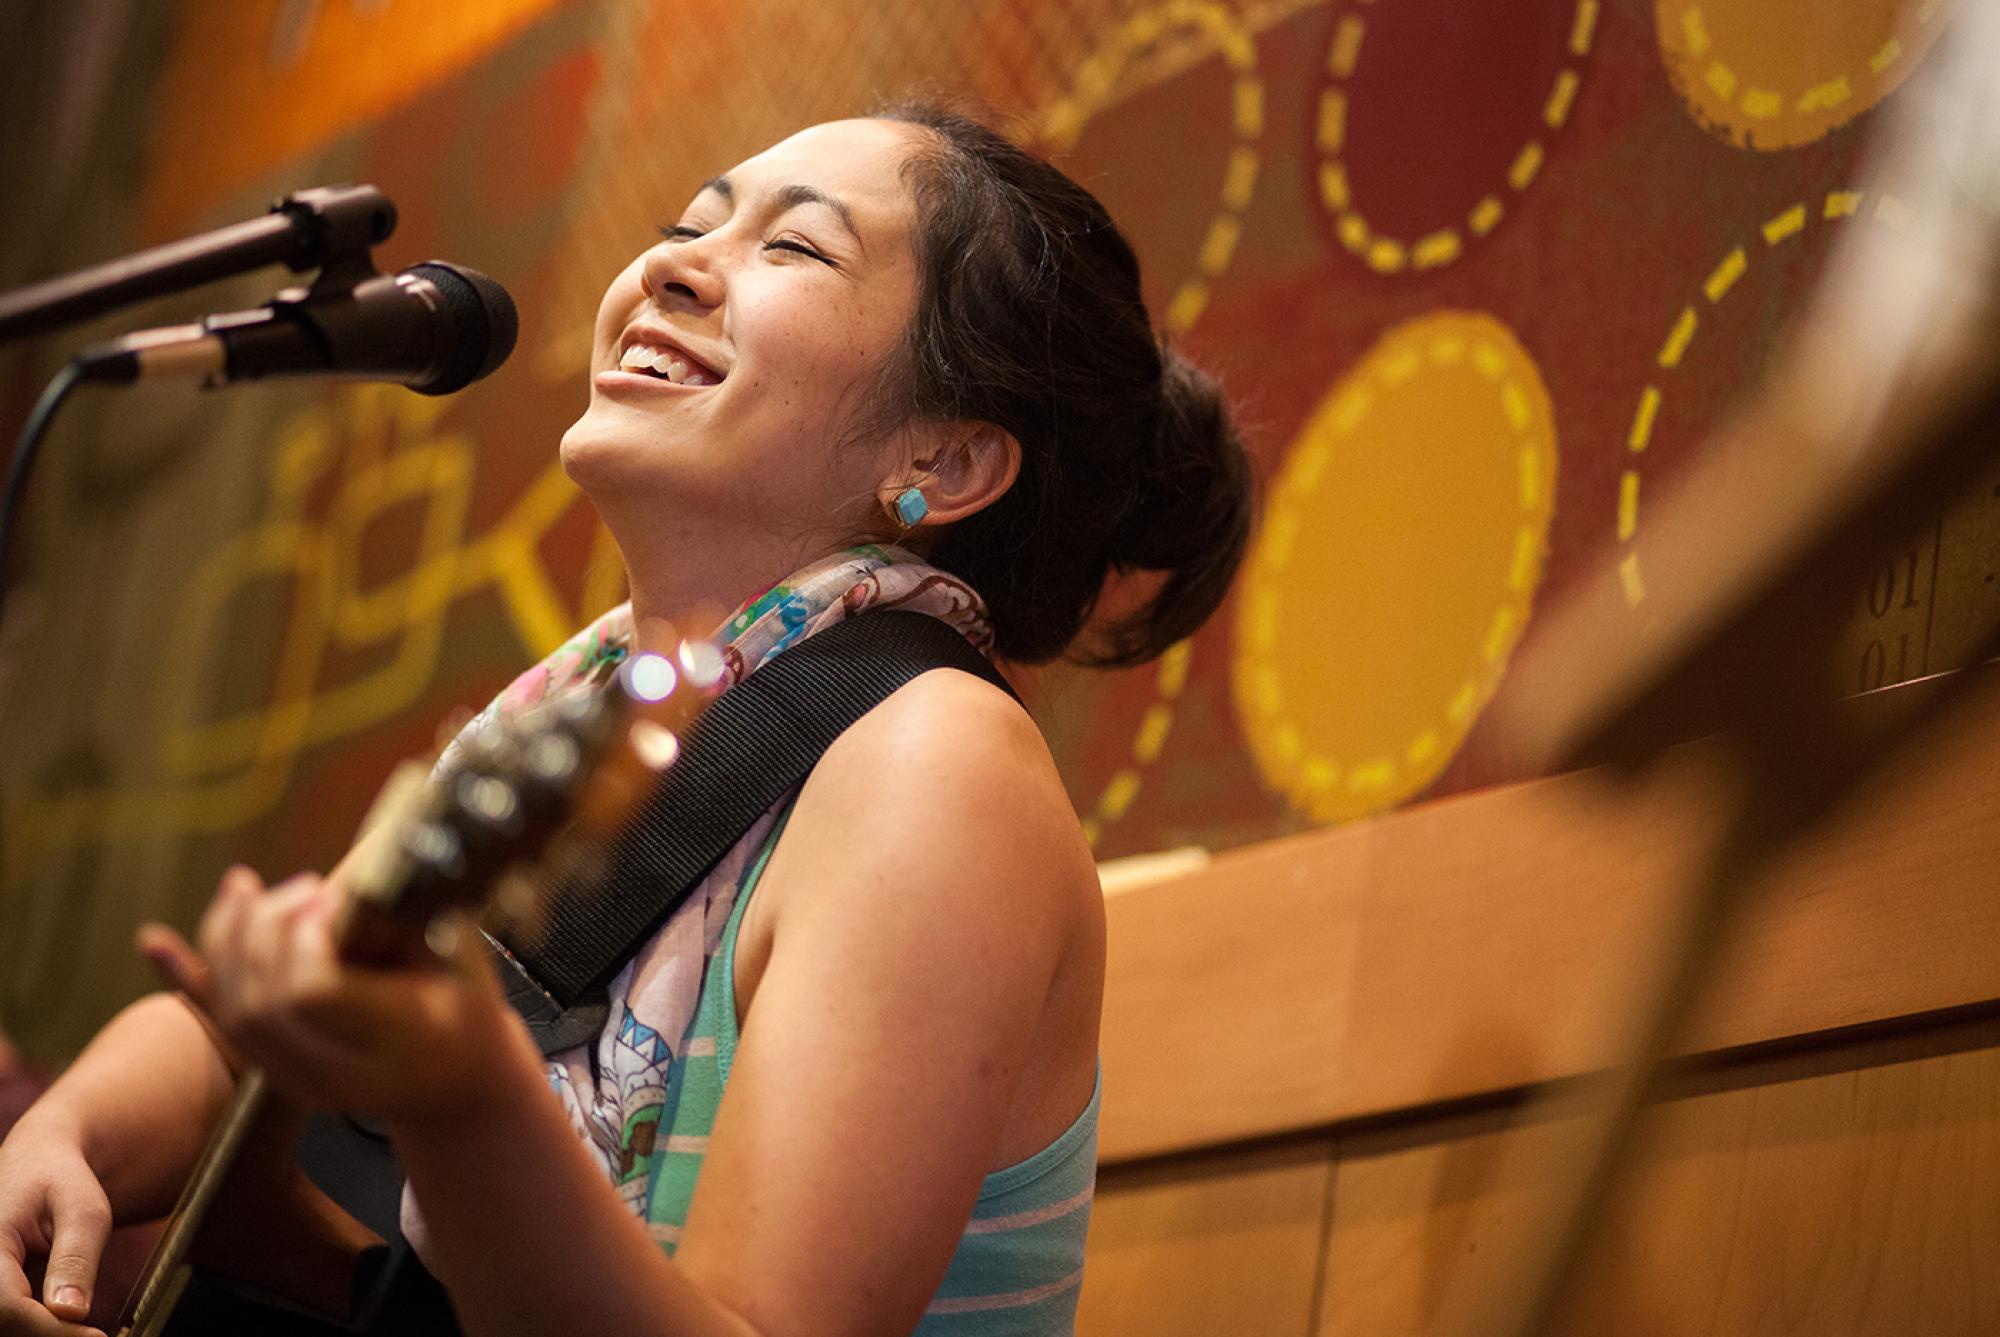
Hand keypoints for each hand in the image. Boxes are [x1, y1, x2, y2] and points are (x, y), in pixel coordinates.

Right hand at [0, 1113, 108, 1336]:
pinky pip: (10, 1319)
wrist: (39, 1165)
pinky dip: (40, 1326)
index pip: (8, 1306)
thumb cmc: (61, 1180)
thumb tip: (71, 1312)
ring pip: (6, 1326)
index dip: (52, 1330)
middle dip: (49, 1335)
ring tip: (86, 1332)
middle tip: (93, 1336)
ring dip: (44, 1331)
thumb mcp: (83, 1210)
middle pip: (4, 1323)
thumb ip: (75, 1258)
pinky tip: (71, 1326)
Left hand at [140, 867, 526, 1126]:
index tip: (335, 902)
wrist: (457, 1083)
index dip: (304, 937)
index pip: (310, 993)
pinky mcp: (276, 1071)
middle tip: (308, 891)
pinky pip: (220, 1025)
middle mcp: (341, 1071)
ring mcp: (302, 1080)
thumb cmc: (467, 1008)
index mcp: (396, 1040)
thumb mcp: (465, 959)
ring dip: (228, 940)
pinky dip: (187, 978)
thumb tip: (381, 854)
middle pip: (261, 1001)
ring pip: (233, 1013)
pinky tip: (154, 940)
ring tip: (249, 889)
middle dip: (268, 929)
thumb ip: (419, 913)